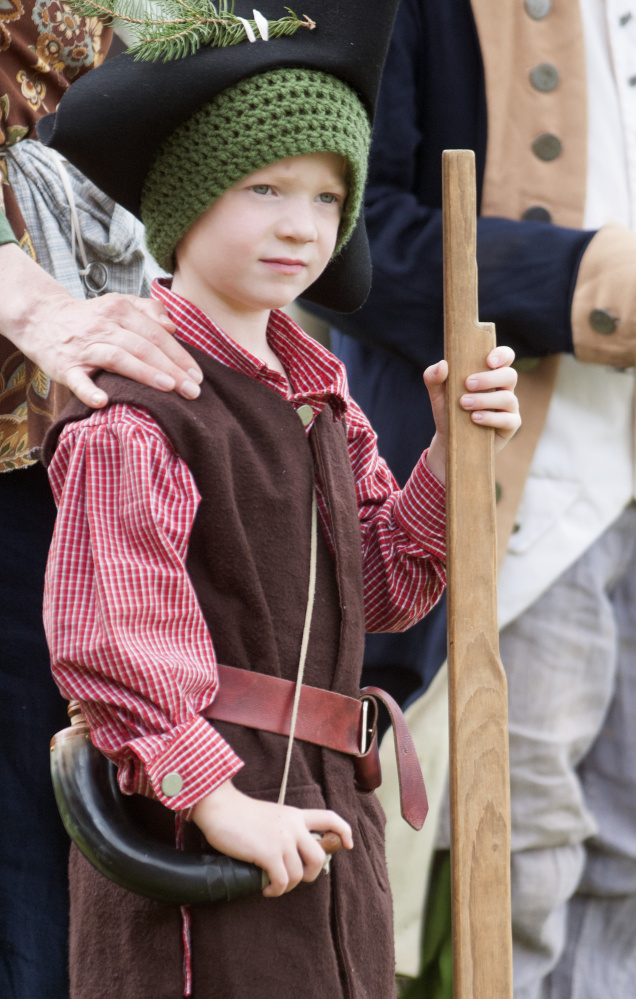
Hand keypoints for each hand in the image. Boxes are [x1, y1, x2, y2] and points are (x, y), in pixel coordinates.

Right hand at [0, 243, 202, 407]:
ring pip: (118, 358)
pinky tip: (102, 402)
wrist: (41, 318)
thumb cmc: (90, 318)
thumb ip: (148, 311)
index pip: (157, 334)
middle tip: (193, 391)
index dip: (180, 355)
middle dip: (172, 369)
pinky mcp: (65, 366)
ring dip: (144, 373)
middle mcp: (103, 325)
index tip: (198, 376)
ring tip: (168, 388)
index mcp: (120, 310)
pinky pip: (77, 379)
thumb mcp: (119, 305)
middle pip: (144, 347)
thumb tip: (173, 325)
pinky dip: (88, 390)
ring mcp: (84, 346)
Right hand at [192, 780, 352, 897]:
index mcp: (295, 815)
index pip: (329, 818)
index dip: (343, 832)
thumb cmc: (239, 813)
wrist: (220, 807)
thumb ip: (284, 828)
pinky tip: (266, 888)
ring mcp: (283, 839)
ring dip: (288, 886)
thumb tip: (288, 853)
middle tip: (295, 878)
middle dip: (311, 874)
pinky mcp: (269, 853)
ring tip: (274, 885)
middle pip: (319, 856)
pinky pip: (282, 881)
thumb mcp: (271, 815)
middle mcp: (293, 826)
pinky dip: (275, 890)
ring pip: (299, 874)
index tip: (348, 844)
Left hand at [424, 346, 520, 482]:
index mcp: (490, 374)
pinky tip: (474, 418)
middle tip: (468, 384)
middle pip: (509, 375)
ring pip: (508, 398)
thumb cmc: (448, 410)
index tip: (488, 361)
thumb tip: (443, 365)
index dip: (502, 355)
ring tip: (464, 404)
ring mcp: (509, 407)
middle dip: (489, 379)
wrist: (449, 440)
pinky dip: (491, 418)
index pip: (505, 357)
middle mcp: (504, 388)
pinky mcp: (510, 425)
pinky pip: (509, 419)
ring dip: (485, 400)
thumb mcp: (437, 393)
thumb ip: (434, 377)